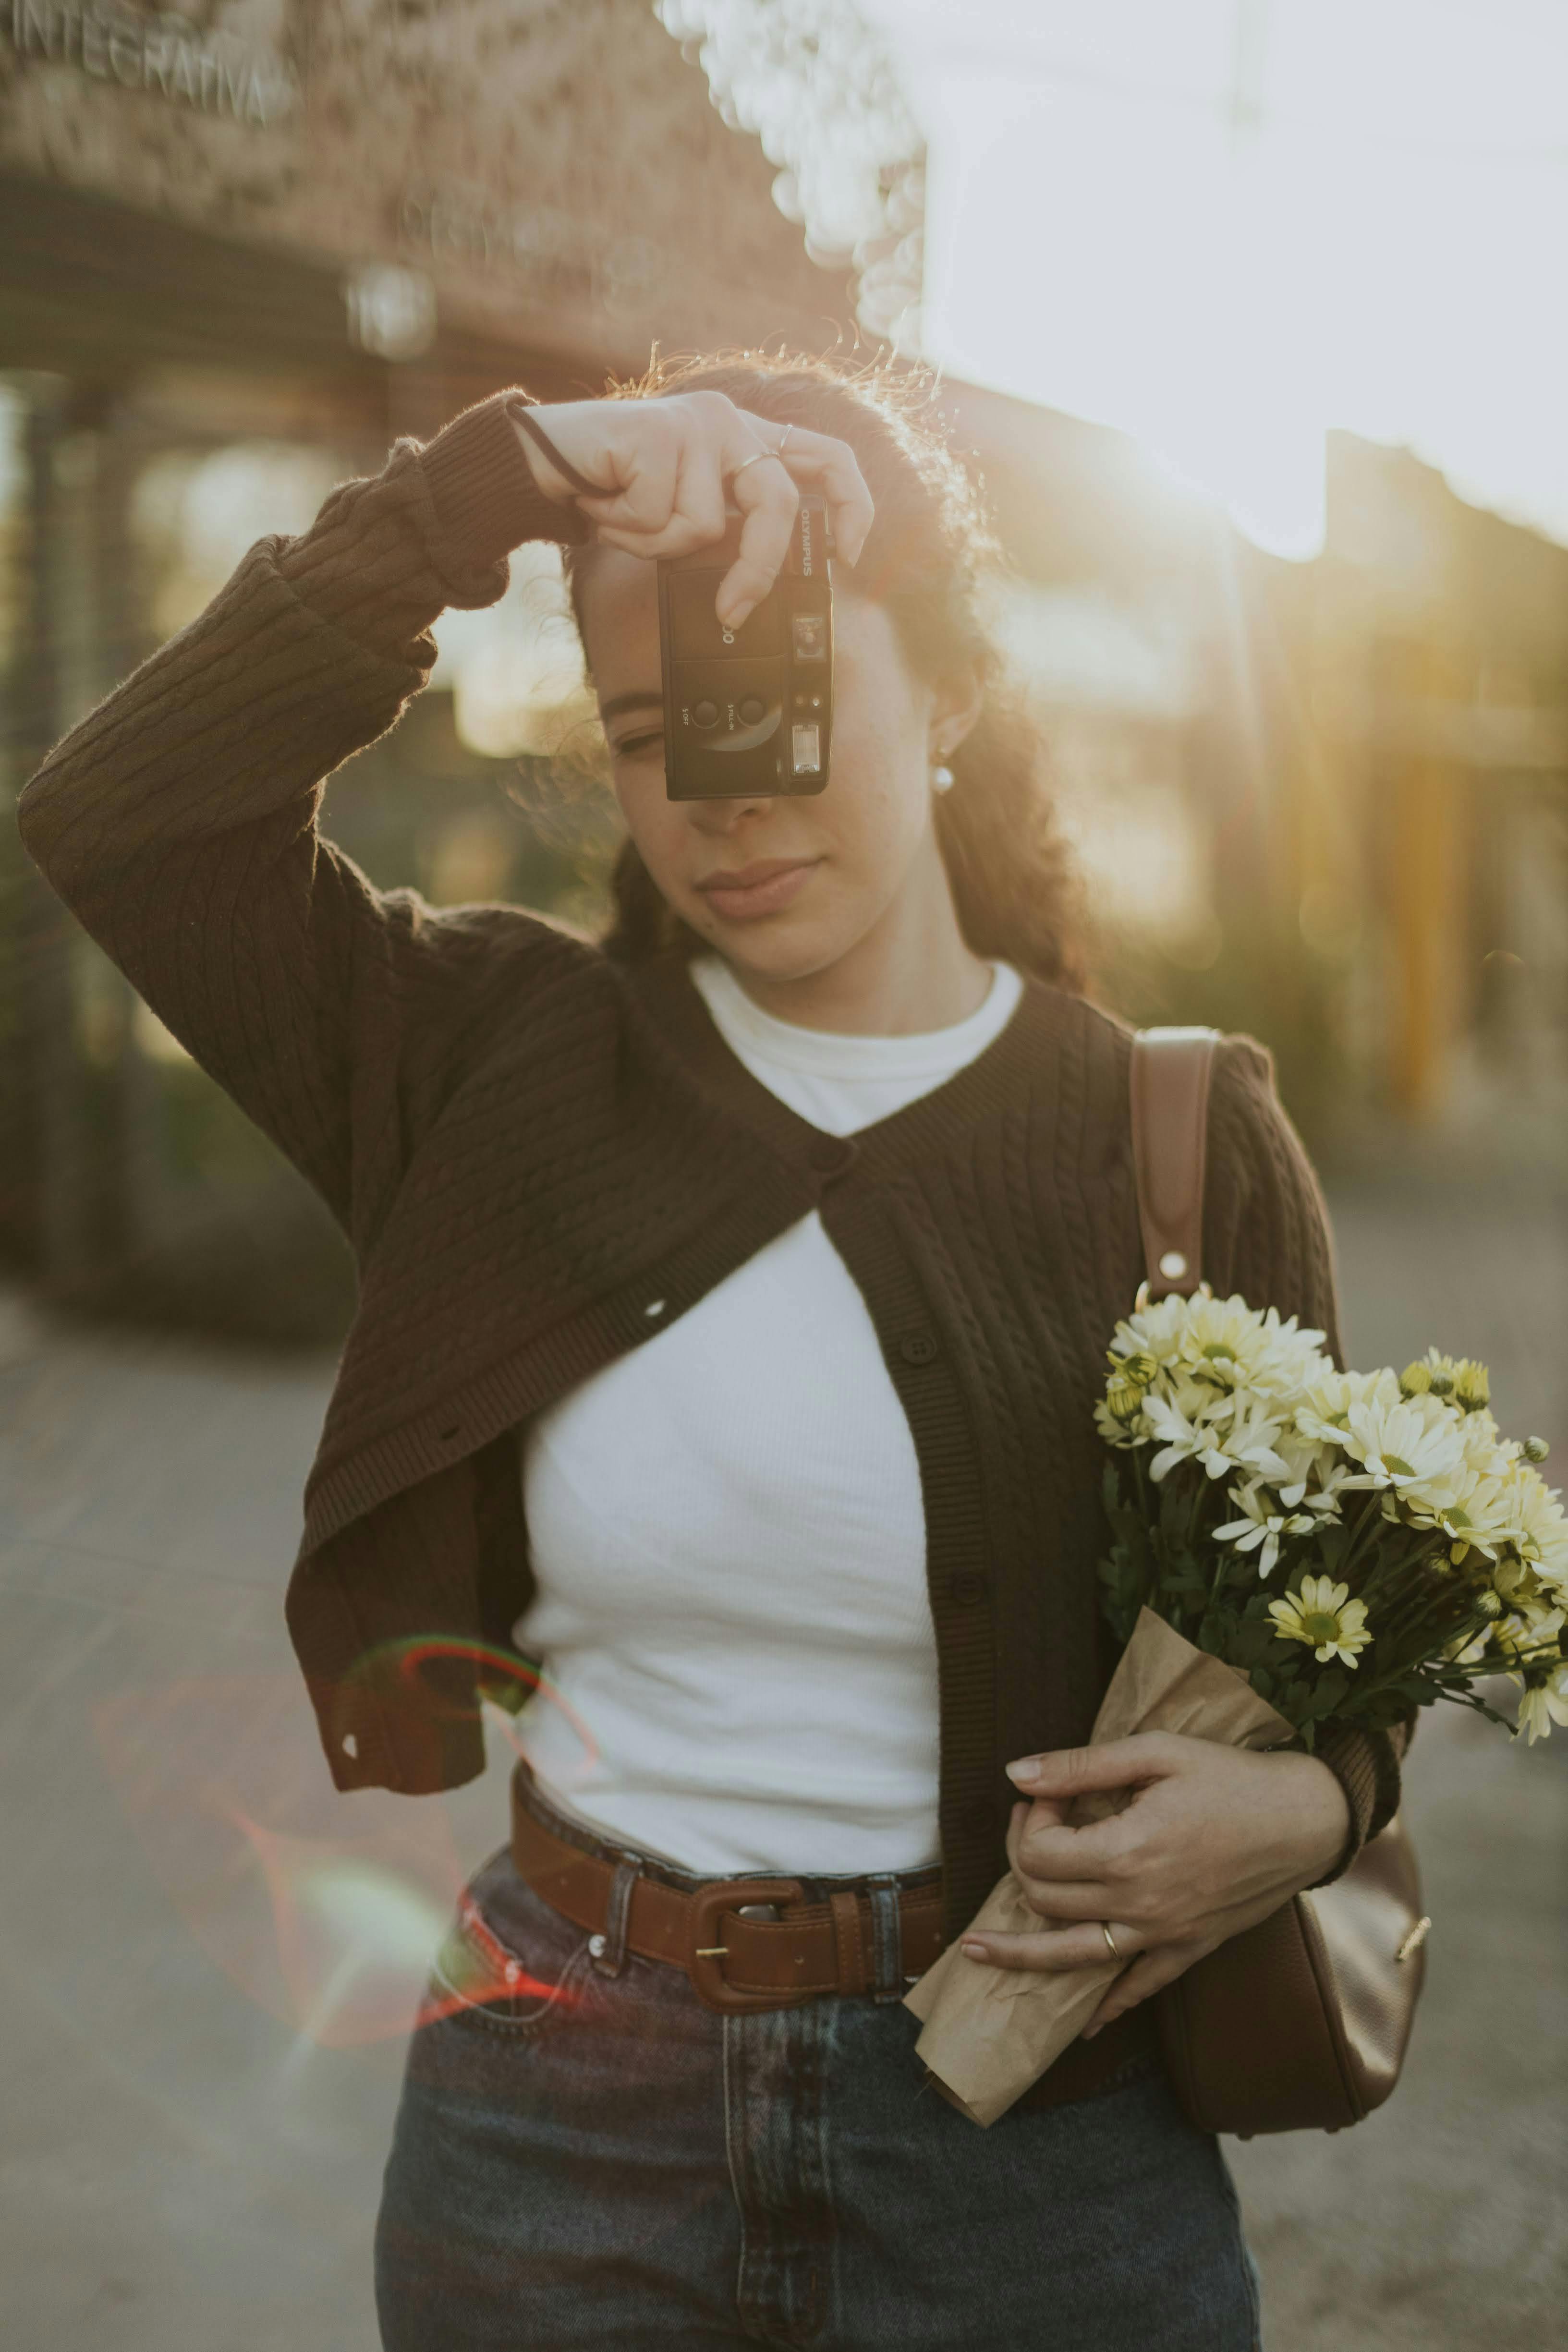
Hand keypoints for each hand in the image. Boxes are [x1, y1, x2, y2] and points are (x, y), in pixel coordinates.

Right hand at [510, 390, 873, 630]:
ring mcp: (698, 422)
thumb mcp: (682, 513)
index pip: (828, 457)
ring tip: (626, 516)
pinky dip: (630, 529)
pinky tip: (608, 501)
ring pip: (707, 523)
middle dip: (756, 568)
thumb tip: (756, 588)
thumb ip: (727, 529)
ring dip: (660, 542)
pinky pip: (663, 516)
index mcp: (746, 438)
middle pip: (777, 502)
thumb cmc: (614, 490)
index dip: (851, 506)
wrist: (543, 460)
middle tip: (731, 608)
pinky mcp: (663, 432)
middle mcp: (730, 421)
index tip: (848, 554)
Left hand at [957, 1733, 1350, 2037]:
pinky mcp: (1190, 1948)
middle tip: (1039, 1823)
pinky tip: (1083, 2023)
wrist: (1307, 1820)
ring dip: (1023, 1955)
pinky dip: (1108, 2007)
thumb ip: (1082, 1767)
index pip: (1039, 1853)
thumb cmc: (1232, 1777)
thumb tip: (1017, 1773)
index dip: (1028, 1820)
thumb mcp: (1156, 1753)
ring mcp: (1163, 1933)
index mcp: (1127, 1852)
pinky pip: (1140, 1988)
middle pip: (1046, 1899)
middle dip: (1024, 1860)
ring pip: (1073, 1956)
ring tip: (978, 1952)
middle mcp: (1138, 1902)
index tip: (1047, 1793)